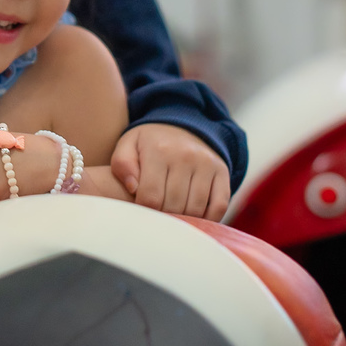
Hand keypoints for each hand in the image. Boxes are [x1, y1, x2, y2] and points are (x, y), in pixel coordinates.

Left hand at [110, 123, 229, 220]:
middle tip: (156, 216)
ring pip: (196, 208)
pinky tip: (195, 217)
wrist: (182, 126)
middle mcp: (185, 156)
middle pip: (174, 205)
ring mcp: (206, 164)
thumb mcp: (128, 145)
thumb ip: (122, 165)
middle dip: (163, 217)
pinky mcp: (222, 171)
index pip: (151, 197)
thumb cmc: (150, 143)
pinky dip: (209, 219)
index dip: (144, 211)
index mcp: (158, 150)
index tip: (141, 210)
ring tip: (173, 217)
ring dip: (184, 220)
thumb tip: (133, 188)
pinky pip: (220, 205)